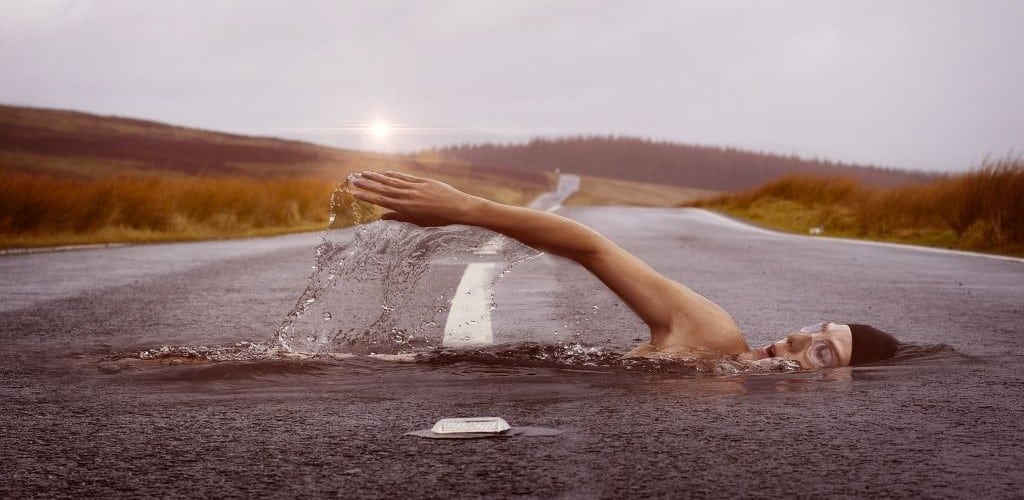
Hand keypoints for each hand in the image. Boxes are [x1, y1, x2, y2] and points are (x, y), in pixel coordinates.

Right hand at [350, 171, 481, 226]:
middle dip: (367, 184)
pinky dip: (393, 174)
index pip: (381, 200)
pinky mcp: (423, 181)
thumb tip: (382, 217)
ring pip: (392, 181)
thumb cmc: (440, 219)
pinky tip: (384, 172)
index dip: (366, 196)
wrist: (459, 209)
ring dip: (377, 177)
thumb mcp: (419, 222)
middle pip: (383, 189)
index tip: (354, 193)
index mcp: (405, 208)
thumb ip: (400, 218)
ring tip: (364, 173)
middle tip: (353, 180)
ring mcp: (415, 187)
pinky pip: (404, 177)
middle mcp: (407, 196)